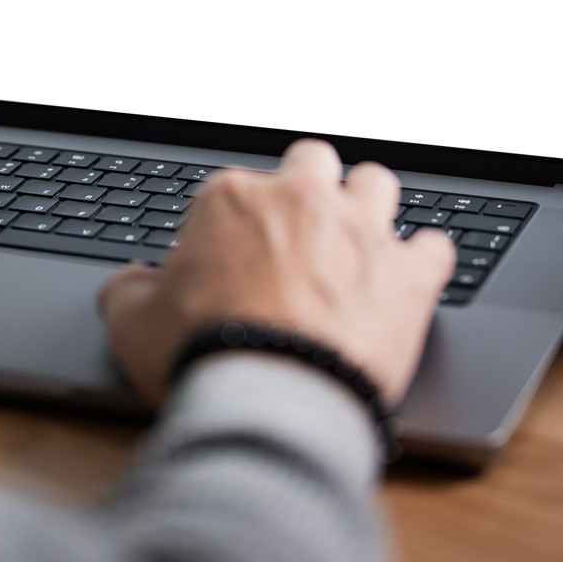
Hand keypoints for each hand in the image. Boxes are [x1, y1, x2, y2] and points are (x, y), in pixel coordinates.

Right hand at [96, 139, 453, 407]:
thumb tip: (129, 282)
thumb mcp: (132, 326)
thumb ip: (127, 292)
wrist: (270, 400)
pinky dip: (425, 260)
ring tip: (359, 241)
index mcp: (233, 199)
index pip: (238, 187)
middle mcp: (302, 200)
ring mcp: (361, 232)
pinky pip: (436, 246)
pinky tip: (413, 278)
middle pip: (313, 162)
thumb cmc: (202, 356)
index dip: (237, 222)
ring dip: (369, 207)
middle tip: (300, 230)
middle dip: (309, 188)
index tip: (236, 255)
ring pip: (378, 183)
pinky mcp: (410, 276)